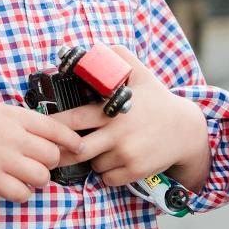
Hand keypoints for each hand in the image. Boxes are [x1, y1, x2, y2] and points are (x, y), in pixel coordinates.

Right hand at [0, 101, 82, 202]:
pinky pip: (21, 194)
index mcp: (17, 116)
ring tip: (24, 176)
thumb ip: (21, 121)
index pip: (58, 129)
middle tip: (36, 163)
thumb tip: (47, 135)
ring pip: (42, 177)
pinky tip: (11, 187)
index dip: (72, 141)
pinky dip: (21, 194)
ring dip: (37, 180)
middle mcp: (15, 137)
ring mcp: (4, 159)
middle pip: (53, 156)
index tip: (78, 148)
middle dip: (49, 163)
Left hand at [49, 45, 210, 188]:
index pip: (74, 119)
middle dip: (62, 152)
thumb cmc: (156, 99)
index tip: (42, 127)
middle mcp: (118, 134)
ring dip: (92, 159)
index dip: (54, 125)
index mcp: (112, 110)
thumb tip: (88, 50)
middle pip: (77, 149)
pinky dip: (107, 173)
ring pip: (93, 164)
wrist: (186, 129)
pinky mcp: (135, 171)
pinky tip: (115, 159)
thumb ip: (116, 56)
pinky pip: (108, 178)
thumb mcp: (139, 72)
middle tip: (54, 150)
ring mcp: (127, 154)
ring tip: (103, 147)